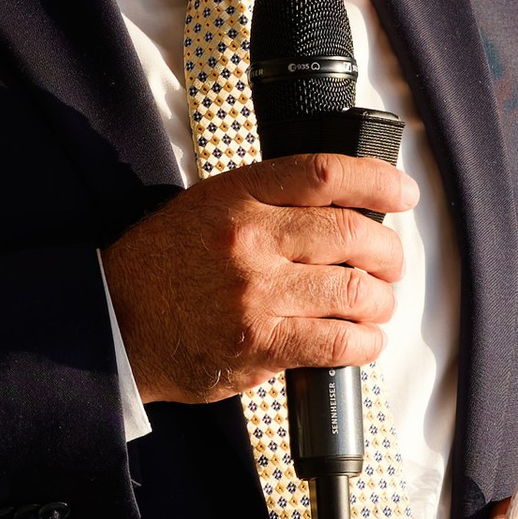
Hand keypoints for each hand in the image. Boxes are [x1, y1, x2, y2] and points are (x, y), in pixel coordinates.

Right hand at [103, 150, 413, 406]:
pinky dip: (364, 343)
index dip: (378, 181)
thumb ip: (267, 202)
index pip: (324, 174)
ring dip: (380, 301)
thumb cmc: (161, 267)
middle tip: (389, 264)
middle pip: (352, 233)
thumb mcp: (207, 207)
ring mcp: (256, 294)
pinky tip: (362, 341)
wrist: (116, 322)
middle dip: (388, 252)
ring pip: (354, 291)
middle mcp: (250, 240)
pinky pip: (337, 342)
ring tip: (375, 306)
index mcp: (238, 197)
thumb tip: (341, 210)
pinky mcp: (260, 345)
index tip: (402, 194)